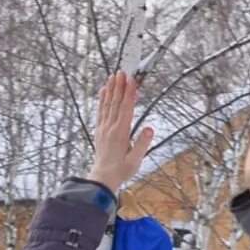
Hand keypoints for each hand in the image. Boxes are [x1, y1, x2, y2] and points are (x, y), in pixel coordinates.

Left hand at [85, 69, 151, 193]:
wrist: (102, 177)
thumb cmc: (121, 169)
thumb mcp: (136, 160)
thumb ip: (143, 143)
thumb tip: (150, 128)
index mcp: (120, 133)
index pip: (126, 109)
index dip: (129, 94)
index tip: (132, 80)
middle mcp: (110, 128)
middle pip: (116, 103)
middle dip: (119, 86)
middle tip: (122, 71)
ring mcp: (103, 128)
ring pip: (107, 104)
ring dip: (111, 89)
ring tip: (113, 76)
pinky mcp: (99, 130)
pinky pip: (101, 111)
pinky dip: (102, 99)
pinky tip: (103, 90)